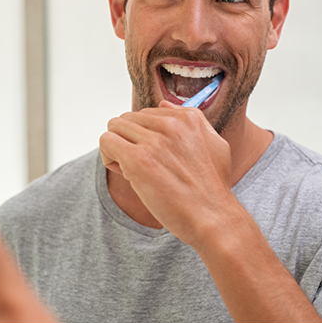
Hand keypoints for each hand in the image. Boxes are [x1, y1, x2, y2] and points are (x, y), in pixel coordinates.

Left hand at [99, 101, 235, 246]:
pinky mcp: (138, 160)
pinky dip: (108, 157)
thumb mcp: (214, 144)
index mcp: (188, 118)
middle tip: (142, 165)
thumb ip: (192, 120)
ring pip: (114, 127)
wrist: (213, 218)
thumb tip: (163, 104)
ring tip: (132, 170)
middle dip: (129, 140)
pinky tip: (125, 174)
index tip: (155, 156)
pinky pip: (107, 142)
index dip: (145, 136)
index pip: (147, 113)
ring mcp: (154, 141)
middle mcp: (171, 124)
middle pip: (128, 118)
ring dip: (118, 148)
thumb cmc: (212, 188)